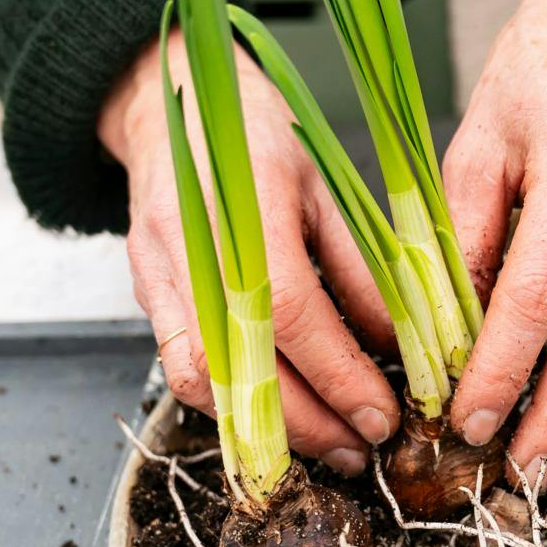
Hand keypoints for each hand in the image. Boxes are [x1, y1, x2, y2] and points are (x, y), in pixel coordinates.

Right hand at [99, 30, 401, 474]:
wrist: (170, 97)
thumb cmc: (257, 130)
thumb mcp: (327, 182)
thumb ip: (361, 263)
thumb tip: (401, 342)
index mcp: (247, 203)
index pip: (291, 311)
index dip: (338, 375)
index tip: (382, 416)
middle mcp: (191, 244)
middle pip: (241, 363)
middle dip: (307, 422)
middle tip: (361, 448)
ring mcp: (157, 270)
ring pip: (201, 379)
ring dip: (265, 428)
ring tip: (326, 444)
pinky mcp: (145, 290)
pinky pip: (180, 367)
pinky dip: (230, 406)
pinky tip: (277, 419)